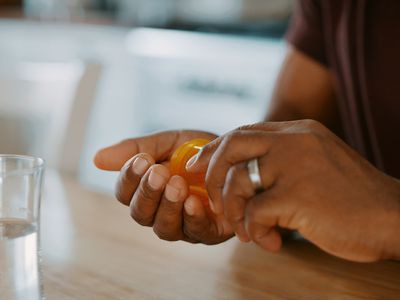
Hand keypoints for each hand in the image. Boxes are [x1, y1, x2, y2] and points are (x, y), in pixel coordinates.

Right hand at [94, 130, 233, 243]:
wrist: (235, 153)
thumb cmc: (197, 150)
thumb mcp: (168, 142)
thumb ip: (137, 149)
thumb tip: (97, 159)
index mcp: (147, 189)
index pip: (125, 193)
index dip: (129, 179)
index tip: (141, 160)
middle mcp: (160, 210)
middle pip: (140, 214)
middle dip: (147, 193)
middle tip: (159, 172)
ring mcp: (184, 224)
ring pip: (164, 227)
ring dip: (167, 206)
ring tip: (177, 184)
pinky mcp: (208, 231)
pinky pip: (196, 232)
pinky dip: (192, 218)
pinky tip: (193, 202)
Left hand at [187, 120, 399, 261]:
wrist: (392, 216)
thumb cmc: (350, 197)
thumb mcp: (316, 163)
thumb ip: (281, 161)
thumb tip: (238, 175)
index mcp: (298, 131)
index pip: (242, 132)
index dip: (214, 149)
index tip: (197, 165)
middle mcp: (294, 141)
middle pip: (231, 146)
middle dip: (211, 175)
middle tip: (212, 202)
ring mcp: (296, 166)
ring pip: (237, 182)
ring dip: (233, 212)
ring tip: (246, 232)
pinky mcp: (298, 195)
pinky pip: (254, 213)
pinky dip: (254, 232)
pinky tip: (271, 243)